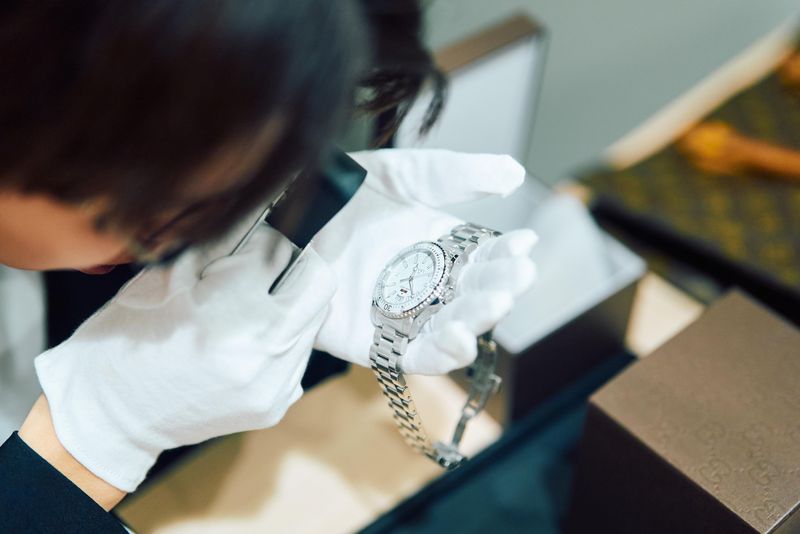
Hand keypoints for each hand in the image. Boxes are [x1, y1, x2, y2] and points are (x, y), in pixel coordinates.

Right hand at [34, 224, 335, 491]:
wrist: (110, 414)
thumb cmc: (129, 337)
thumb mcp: (165, 277)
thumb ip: (221, 244)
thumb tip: (261, 214)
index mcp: (230, 311)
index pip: (277, 249)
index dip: (260, 238)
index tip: (245, 243)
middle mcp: (263, 351)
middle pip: (318, 283)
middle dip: (295, 265)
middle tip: (266, 267)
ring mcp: (274, 384)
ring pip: (312, 320)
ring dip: (288, 304)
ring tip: (247, 308)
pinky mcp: (275, 405)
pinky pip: (297, 357)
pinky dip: (279, 341)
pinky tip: (243, 343)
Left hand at [312, 149, 536, 375]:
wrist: (284, 217)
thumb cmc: (341, 192)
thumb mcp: (403, 174)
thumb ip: (455, 175)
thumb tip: (514, 171)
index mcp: (441, 246)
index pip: (487, 257)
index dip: (508, 254)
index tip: (525, 246)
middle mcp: (428, 283)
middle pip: (475, 294)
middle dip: (500, 287)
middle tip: (517, 276)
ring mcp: (403, 314)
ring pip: (453, 327)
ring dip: (479, 320)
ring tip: (496, 303)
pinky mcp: (375, 342)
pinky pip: (416, 355)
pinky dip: (442, 353)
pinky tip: (461, 340)